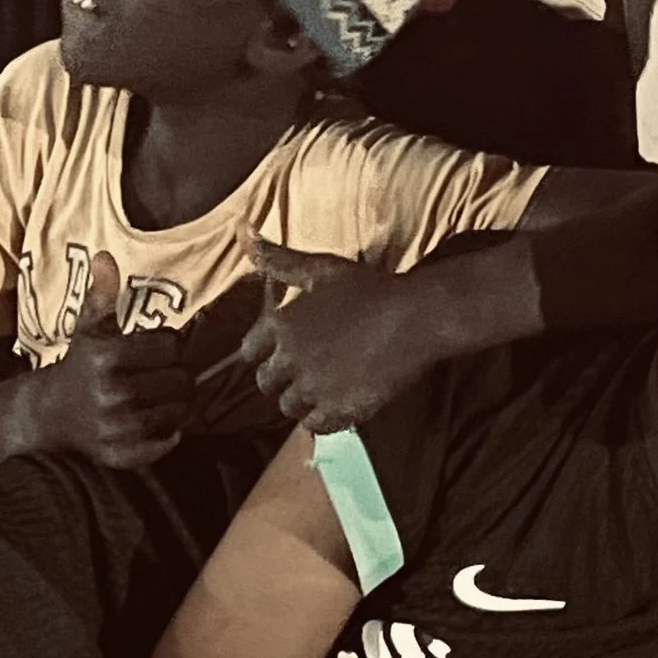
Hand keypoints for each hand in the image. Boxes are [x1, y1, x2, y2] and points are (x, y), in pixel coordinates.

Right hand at [23, 251, 197, 471]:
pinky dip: (170, 432)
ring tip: (162, 394)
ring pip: (180, 411)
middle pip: (180, 379)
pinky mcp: (121, 455)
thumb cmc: (80, 364)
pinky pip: (168, 442)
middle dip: (179, 373)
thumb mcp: (89, 327)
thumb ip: (102, 293)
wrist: (50, 414)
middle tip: (166, 372)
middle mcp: (112, 394)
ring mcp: (117, 429)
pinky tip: (157, 419)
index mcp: (106, 358)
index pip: (170, 345)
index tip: (158, 347)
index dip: (168, 343)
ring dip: (178, 402)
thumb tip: (104, 256)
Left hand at [240, 232, 436, 429]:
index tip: (286, 347)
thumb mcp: (322, 268)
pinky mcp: (336, 411)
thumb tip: (242, 232)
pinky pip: (314, 426)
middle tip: (311, 366)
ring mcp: (313, 388)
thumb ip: (279, 260)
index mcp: (281, 323)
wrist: (415, 318)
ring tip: (328, 382)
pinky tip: (341, 398)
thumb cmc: (369, 288)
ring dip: (303, 398)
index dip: (266, 350)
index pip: (249, 351)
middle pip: (266, 383)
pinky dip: (324, 416)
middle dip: (283, 377)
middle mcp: (290, 358)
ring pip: (289, 406)